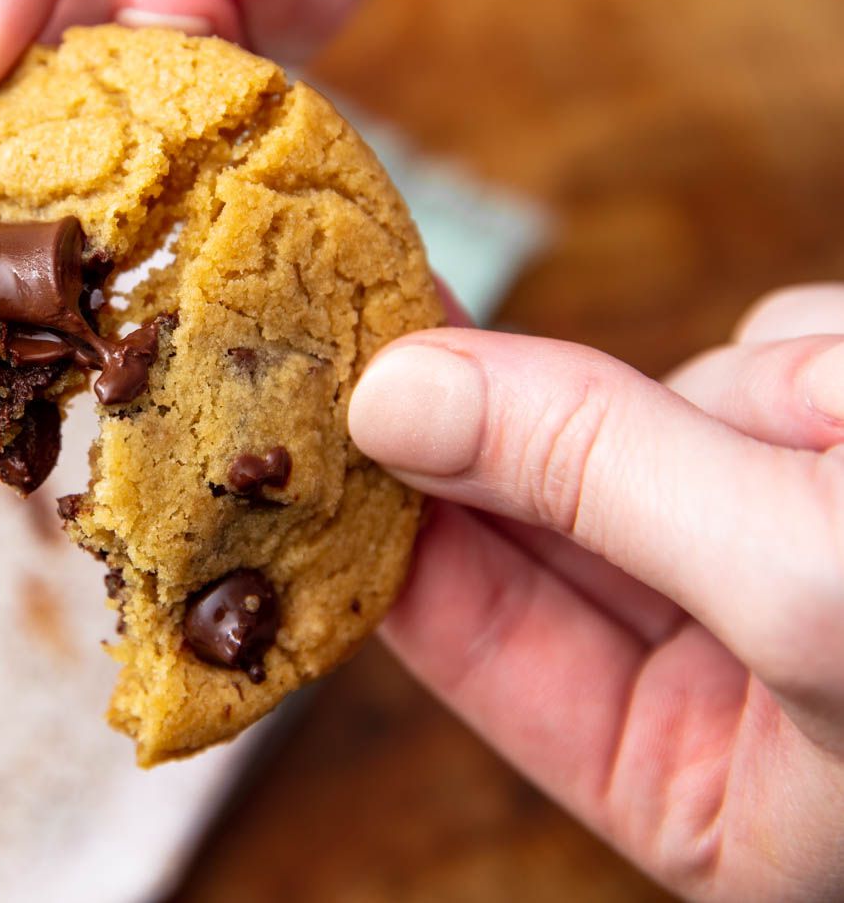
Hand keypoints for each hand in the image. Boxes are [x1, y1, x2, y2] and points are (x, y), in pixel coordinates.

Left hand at [347, 284, 843, 899]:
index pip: (478, 644)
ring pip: (663, 419)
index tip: (304, 413)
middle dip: (517, 428)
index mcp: (704, 791)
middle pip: (546, 518)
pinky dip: (816, 364)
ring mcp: (786, 548)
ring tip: (839, 428)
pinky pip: (772, 362)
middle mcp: (733, 673)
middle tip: (384, 303)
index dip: (383, 526)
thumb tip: (394, 401)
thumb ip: (594, 480)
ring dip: (734, 401)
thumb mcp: (803, 586)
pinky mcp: (838, 452)